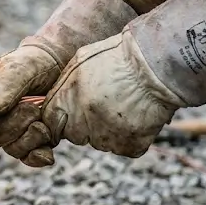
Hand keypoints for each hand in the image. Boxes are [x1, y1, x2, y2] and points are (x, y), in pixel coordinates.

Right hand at [0, 0, 138, 166]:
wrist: (63, 67)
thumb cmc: (36, 61)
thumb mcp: (19, 66)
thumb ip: (4, 85)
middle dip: (14, 125)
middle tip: (33, 107)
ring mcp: (15, 130)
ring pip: (13, 148)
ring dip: (29, 137)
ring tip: (43, 119)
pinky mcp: (35, 140)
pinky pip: (30, 157)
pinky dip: (38, 156)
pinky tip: (48, 154)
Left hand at [41, 33, 181, 156]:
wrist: (156, 66)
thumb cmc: (117, 57)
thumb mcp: (79, 62)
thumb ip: (63, 86)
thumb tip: (53, 99)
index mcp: (67, 101)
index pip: (50, 122)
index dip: (60, 117)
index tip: (70, 111)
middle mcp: (83, 123)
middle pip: (74, 134)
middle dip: (83, 123)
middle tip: (103, 104)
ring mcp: (106, 138)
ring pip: (99, 141)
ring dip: (106, 130)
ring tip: (122, 105)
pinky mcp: (130, 147)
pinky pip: (123, 147)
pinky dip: (129, 136)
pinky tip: (136, 115)